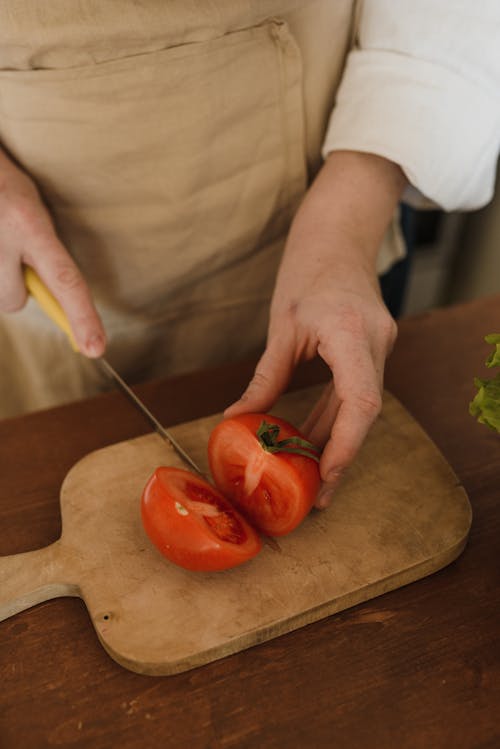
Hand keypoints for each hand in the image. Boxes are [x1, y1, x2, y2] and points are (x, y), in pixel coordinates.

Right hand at [0, 147, 105, 355]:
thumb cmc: (5, 185)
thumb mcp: (32, 210)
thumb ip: (45, 252)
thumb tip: (56, 300)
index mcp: (28, 223)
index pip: (64, 280)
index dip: (82, 317)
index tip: (95, 349)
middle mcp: (1, 237)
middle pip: (14, 301)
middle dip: (16, 288)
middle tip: (11, 252)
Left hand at [225, 151, 406, 506]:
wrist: (339, 236)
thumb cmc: (307, 271)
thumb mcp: (282, 326)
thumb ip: (265, 378)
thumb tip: (239, 419)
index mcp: (352, 334)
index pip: (361, 404)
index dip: (346, 447)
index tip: (325, 480)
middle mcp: (376, 343)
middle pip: (366, 413)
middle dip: (342, 456)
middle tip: (318, 496)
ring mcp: (380, 345)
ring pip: (363, 407)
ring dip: (338, 440)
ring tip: (312, 477)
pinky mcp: (374, 348)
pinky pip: (358, 391)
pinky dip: (337, 416)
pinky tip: (316, 439)